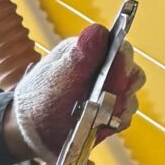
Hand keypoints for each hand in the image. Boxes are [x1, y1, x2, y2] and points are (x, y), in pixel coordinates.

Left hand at [9, 25, 144, 164]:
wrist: (32, 134)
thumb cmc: (40, 101)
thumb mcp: (58, 78)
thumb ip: (80, 56)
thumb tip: (99, 30)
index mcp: (87, 52)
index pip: (121, 49)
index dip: (122, 64)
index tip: (111, 80)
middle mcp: (101, 69)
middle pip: (132, 73)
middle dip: (120, 90)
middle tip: (102, 102)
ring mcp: (108, 90)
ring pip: (130, 96)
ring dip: (117, 109)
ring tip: (96, 117)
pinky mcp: (110, 111)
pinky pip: (125, 116)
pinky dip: (114, 122)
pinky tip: (98, 125)